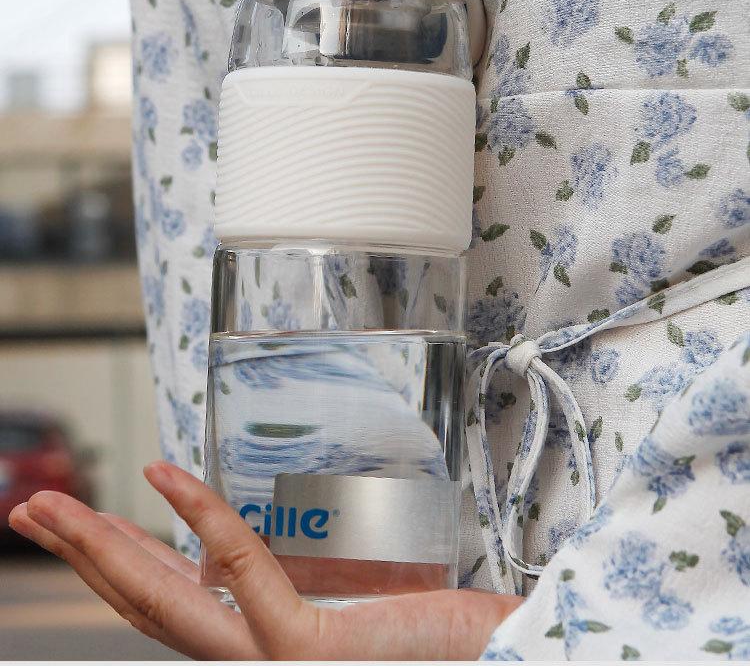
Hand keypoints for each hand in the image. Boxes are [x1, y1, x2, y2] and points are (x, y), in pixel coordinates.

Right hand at [9, 462, 520, 659]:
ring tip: (54, 506)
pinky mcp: (310, 655)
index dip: (121, 561)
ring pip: (170, 604)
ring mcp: (277, 664)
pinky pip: (243, 578)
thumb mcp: (352, 603)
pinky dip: (198, 519)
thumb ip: (289, 586)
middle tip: (31, 510)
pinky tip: (160, 474)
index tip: (92, 515)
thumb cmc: (442, 642)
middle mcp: (257, 660)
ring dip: (105, 546)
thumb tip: (237, 553)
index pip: (173, 604)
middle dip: (83, 556)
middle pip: (149, 607)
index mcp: (265, 644)